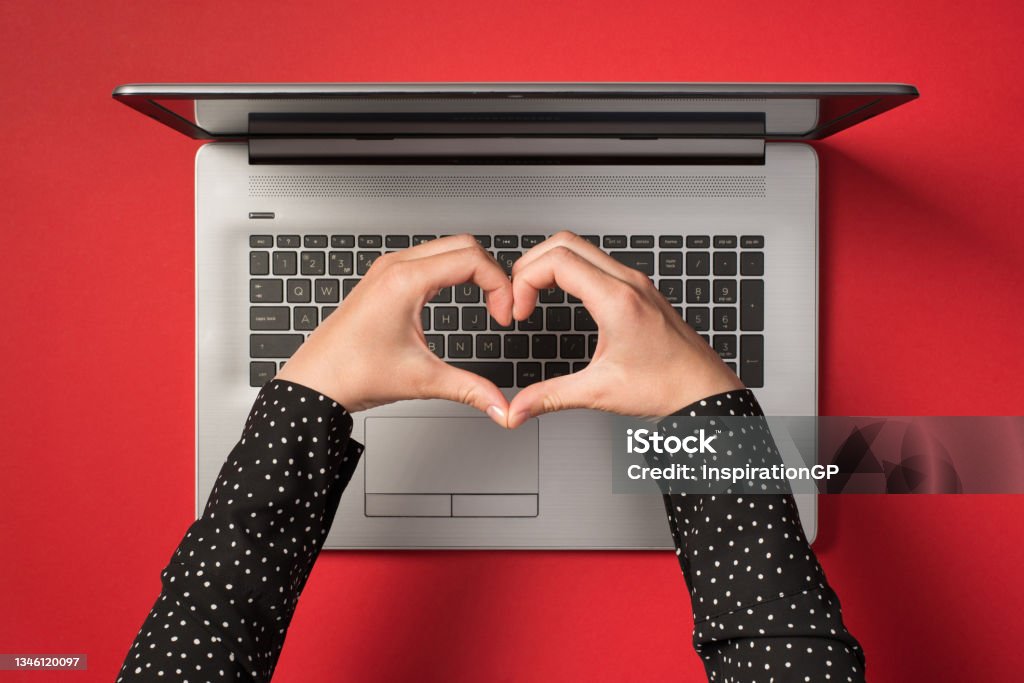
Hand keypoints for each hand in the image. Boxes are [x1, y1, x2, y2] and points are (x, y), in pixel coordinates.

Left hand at [276, 235, 513, 425]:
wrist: (314, 382)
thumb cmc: (352, 374)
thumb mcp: (422, 380)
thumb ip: (470, 390)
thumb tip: (501, 405)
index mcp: (405, 281)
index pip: (472, 260)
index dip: (500, 286)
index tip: (503, 316)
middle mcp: (395, 267)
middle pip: (464, 245)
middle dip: (491, 274)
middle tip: (499, 307)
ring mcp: (387, 269)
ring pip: (446, 248)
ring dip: (471, 270)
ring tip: (485, 302)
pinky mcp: (383, 278)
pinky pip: (428, 259)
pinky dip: (452, 272)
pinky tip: (457, 297)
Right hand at [506, 231, 742, 427]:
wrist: (705, 392)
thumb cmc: (668, 387)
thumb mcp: (600, 392)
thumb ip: (550, 397)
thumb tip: (518, 408)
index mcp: (617, 301)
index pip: (558, 261)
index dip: (526, 281)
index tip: (521, 312)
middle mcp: (628, 283)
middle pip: (565, 243)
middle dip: (531, 265)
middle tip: (519, 296)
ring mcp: (636, 283)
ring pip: (582, 247)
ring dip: (551, 264)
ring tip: (535, 294)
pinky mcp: (640, 290)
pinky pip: (598, 262)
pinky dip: (571, 270)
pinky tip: (564, 295)